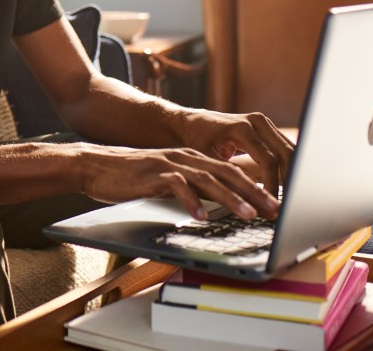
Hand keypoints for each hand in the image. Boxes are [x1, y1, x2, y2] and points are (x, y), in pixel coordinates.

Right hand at [77, 143, 282, 220]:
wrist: (96, 165)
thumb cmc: (133, 177)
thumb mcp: (169, 180)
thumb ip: (193, 187)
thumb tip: (220, 205)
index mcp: (191, 158)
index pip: (231, 171)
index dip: (256, 186)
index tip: (275, 204)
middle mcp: (184, 157)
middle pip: (227, 173)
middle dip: (254, 191)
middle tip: (275, 210)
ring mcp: (168, 163)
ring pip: (208, 179)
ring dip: (231, 198)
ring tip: (249, 214)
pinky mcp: (152, 174)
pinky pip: (176, 186)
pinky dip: (191, 201)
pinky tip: (201, 216)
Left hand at [178, 110, 294, 198]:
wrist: (191, 122)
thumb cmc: (196, 140)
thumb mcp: (207, 160)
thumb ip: (228, 176)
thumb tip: (251, 199)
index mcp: (242, 127)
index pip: (268, 160)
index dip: (273, 185)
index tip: (272, 205)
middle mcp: (256, 121)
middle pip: (285, 154)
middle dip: (289, 181)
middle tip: (288, 206)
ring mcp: (263, 123)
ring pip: (288, 151)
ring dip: (291, 175)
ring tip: (290, 200)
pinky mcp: (266, 128)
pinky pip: (283, 149)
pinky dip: (287, 167)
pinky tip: (287, 187)